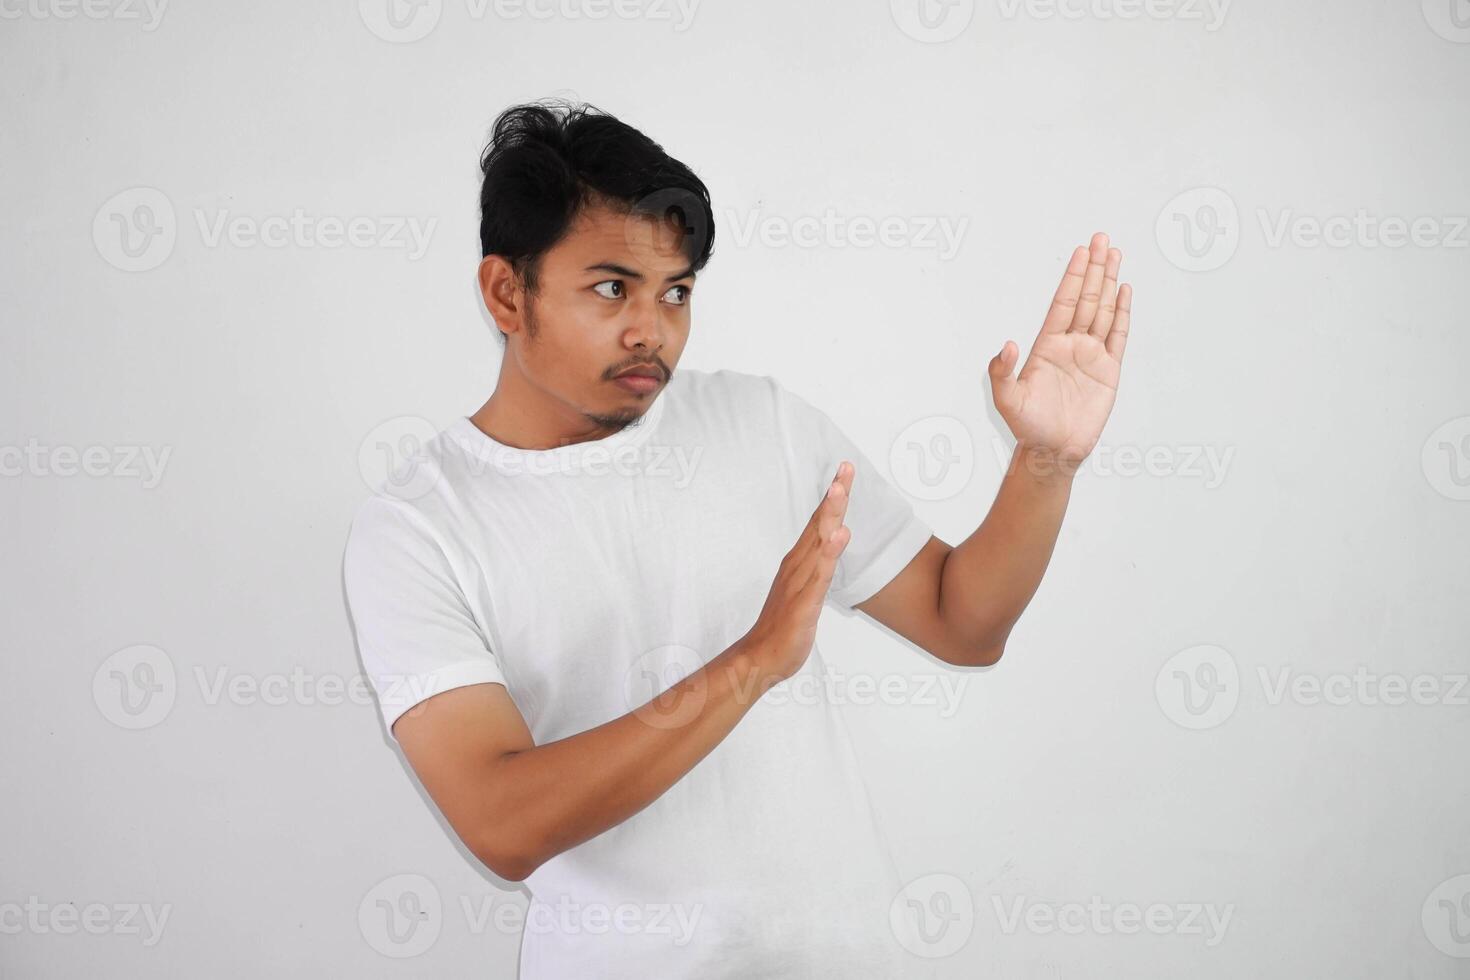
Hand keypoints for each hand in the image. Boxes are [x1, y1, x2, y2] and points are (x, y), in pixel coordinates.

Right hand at [740, 462, 852, 685]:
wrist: (759, 658)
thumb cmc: (783, 626)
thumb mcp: (807, 591)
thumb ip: (817, 567)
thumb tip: (831, 545)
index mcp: (799, 562)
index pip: (818, 524)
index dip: (833, 498)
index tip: (844, 472)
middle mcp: (797, 566)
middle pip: (818, 525)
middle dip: (834, 496)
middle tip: (845, 468)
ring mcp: (798, 583)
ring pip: (817, 544)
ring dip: (829, 516)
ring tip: (840, 491)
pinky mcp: (803, 603)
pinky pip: (818, 576)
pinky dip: (829, 555)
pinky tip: (839, 537)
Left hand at [988, 232, 1134, 469]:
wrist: (1053, 451)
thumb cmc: (1028, 427)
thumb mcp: (1007, 400)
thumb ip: (1002, 372)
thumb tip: (1007, 345)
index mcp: (1047, 345)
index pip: (1064, 303)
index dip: (1073, 278)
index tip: (1081, 252)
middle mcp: (1070, 344)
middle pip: (1086, 298)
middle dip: (1094, 269)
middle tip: (1101, 238)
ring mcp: (1091, 355)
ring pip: (1103, 310)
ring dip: (1110, 282)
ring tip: (1115, 254)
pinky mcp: (1109, 371)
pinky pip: (1118, 336)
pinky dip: (1123, 313)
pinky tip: (1125, 291)